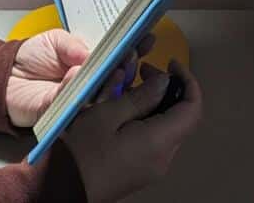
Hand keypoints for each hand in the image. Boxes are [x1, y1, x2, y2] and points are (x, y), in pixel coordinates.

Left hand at [6, 29, 156, 129]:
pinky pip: (70, 102)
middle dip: (128, 66)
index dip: (133, 49)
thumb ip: (72, 45)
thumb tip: (89, 53)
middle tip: (133, 54)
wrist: (4, 76)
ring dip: (110, 81)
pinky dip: (73, 86)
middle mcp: (90, 85)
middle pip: (116, 79)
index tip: (146, 38)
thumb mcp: (55, 40)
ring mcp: (78, 102)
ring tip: (118, 67)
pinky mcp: (59, 113)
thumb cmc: (32, 56)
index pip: (118, 57)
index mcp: (92, 65)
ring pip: (100, 95)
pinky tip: (77, 72)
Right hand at [59, 57, 203, 202]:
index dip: (188, 81)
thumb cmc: (81, 151)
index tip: (171, 64)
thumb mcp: (107, 114)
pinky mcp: (141, 171)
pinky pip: (155, 140)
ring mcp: (153, 168)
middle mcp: (163, 158)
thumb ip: (141, 96)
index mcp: (159, 142)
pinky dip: (147, 119)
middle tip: (143, 71)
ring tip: (128, 87)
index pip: (193, 108)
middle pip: (181, 117)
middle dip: (167, 89)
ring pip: (167, 128)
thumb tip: (165, 82)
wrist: (61, 189)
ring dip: (155, 104)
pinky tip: (124, 110)